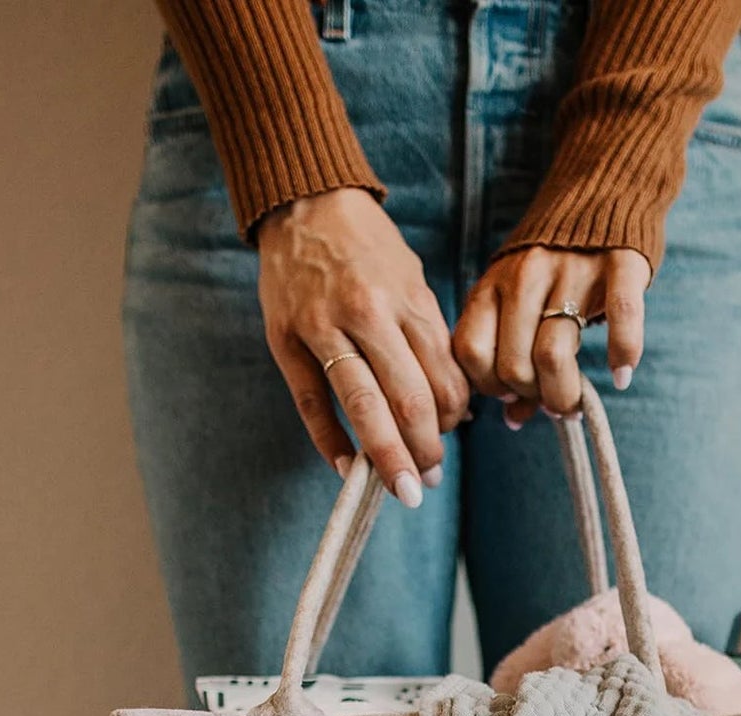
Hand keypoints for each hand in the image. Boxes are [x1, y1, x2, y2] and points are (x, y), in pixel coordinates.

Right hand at [257, 188, 469, 506]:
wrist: (303, 201)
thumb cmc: (368, 248)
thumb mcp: (412, 280)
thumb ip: (427, 338)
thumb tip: (448, 404)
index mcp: (409, 301)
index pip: (444, 378)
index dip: (454, 418)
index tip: (452, 434)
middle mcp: (370, 314)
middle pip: (409, 399)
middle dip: (426, 450)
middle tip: (428, 481)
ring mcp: (324, 327)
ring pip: (364, 406)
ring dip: (387, 457)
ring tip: (402, 489)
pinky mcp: (286, 338)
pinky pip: (312, 402)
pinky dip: (330, 441)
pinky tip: (346, 469)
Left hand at [453, 246, 650, 425]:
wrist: (601, 192)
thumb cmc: (551, 267)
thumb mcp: (516, 302)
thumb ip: (508, 355)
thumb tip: (513, 420)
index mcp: (492, 286)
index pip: (472, 354)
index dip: (491, 386)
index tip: (514, 393)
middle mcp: (525, 277)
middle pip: (515, 365)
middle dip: (534, 397)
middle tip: (554, 400)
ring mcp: (571, 270)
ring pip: (554, 355)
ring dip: (566, 394)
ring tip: (576, 404)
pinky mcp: (620, 264)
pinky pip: (619, 318)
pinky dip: (622, 355)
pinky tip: (621, 376)